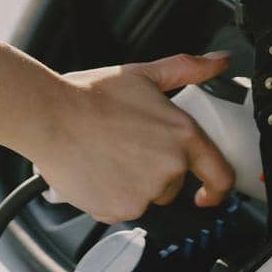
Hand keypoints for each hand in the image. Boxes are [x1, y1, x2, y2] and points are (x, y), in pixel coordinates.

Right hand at [31, 52, 236, 224]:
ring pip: (147, 197)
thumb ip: (187, 69)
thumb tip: (217, 61)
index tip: (209, 192)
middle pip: (174, 184)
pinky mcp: (120, 209)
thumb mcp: (143, 74)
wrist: (50, 117)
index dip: (218, 188)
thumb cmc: (91, 95)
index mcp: (183, 135)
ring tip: (108, 156)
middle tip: (128, 149)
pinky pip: (122, 209)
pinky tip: (97, 171)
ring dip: (134, 184)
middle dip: (156, 172)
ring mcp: (146, 192)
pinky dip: (111, 196)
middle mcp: (170, 166)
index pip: (220, 174)